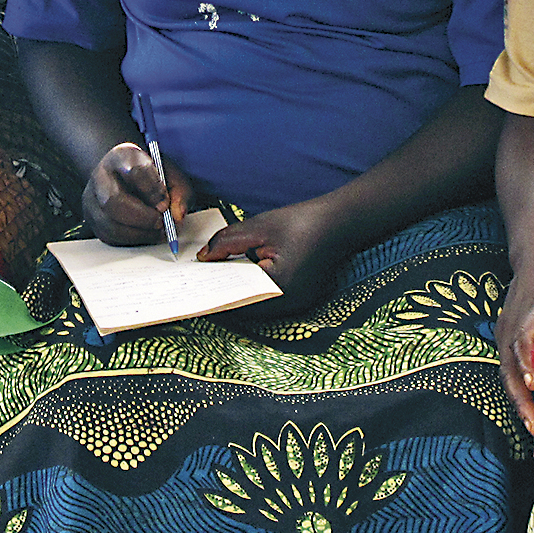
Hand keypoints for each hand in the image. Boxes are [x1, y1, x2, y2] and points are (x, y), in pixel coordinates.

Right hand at [83, 144, 192, 247]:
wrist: (125, 175)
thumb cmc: (149, 175)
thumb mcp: (170, 173)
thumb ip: (179, 191)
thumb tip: (177, 214)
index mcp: (122, 156)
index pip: (133, 171)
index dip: (151, 190)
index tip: (165, 203)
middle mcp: (101, 176)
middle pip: (113, 200)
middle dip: (141, 216)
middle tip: (161, 222)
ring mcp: (93, 199)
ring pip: (109, 223)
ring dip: (138, 232)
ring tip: (157, 230)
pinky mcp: (93, 219)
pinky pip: (110, 236)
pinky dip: (132, 239)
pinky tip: (146, 233)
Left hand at [197, 200, 348, 317]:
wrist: (342, 221)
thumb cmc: (303, 221)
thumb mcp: (258, 227)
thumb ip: (226, 243)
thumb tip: (203, 259)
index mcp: (279, 287)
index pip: (236, 304)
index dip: (212, 299)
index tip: (191, 292)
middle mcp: (289, 304)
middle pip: (245, 310)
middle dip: (221, 298)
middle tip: (197, 287)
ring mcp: (297, 305)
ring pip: (256, 309)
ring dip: (235, 297)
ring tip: (212, 282)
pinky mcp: (300, 299)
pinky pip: (268, 303)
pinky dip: (251, 294)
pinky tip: (237, 279)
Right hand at [495, 232, 533, 434]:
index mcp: (531, 303)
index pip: (522, 336)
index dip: (526, 361)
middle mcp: (512, 318)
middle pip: (508, 361)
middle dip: (519, 395)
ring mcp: (505, 327)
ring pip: (504, 368)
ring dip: (516, 398)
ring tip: (533, 427)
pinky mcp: (506, 335)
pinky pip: (507, 365)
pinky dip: (516, 388)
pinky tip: (531, 409)